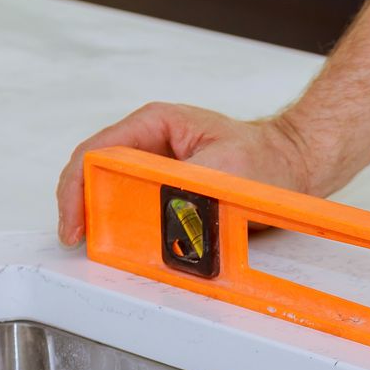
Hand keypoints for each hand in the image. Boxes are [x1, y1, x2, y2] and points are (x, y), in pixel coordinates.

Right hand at [55, 103, 315, 246]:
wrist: (292, 166)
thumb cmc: (266, 157)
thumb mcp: (226, 169)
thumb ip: (189, 188)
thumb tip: (166, 210)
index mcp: (155, 123)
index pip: (97, 152)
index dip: (78, 188)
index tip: (77, 223)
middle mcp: (149, 141)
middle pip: (98, 174)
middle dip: (87, 207)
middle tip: (83, 239)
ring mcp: (155, 166)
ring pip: (114, 194)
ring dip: (108, 221)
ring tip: (105, 246)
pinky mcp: (165, 189)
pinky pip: (138, 209)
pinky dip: (131, 229)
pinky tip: (130, 245)